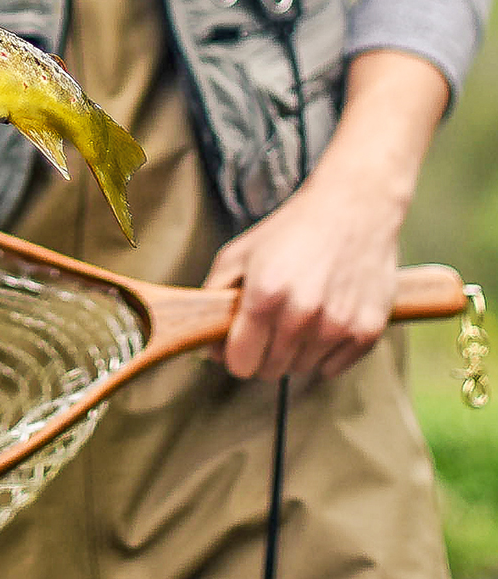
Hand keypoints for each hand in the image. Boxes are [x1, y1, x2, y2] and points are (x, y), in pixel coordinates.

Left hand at [203, 50, 447, 379]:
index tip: (239, 343)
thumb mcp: (237, 254)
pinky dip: (325, 353)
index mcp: (265, 295)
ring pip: (300, 370)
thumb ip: (214, 299)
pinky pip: (332, 368)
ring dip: (294, 352)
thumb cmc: (290, 231)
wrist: (355, 208)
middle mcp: (302, 314)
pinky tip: (324, 320)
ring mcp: (338, 325)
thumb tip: (209, 348)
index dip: (235, 356)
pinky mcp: (368, 330)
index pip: (240, 363)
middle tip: (270, 325)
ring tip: (299, 316)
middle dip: (263, 353)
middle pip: (270, 371)